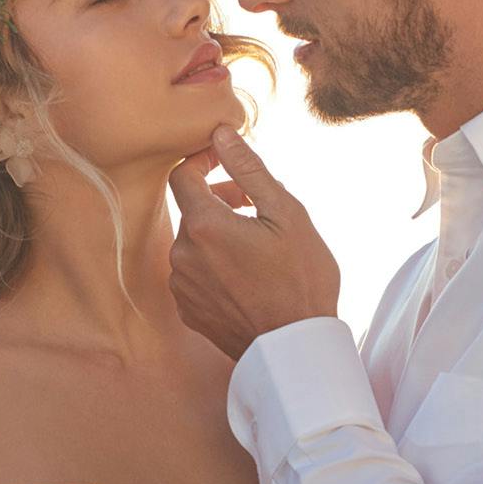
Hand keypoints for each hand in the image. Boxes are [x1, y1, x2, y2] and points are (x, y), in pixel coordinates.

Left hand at [167, 125, 339, 362]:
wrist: (295, 350)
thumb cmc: (301, 280)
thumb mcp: (286, 214)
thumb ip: (248, 169)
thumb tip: (221, 133)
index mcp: (204, 226)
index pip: (182, 175)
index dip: (202, 161)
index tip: (224, 161)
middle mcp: (182, 256)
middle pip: (191, 211)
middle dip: (219, 200)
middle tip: (257, 207)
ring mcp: (183, 287)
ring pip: (193, 244)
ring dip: (218, 235)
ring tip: (256, 246)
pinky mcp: (188, 311)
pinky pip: (194, 275)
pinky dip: (214, 266)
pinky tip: (246, 276)